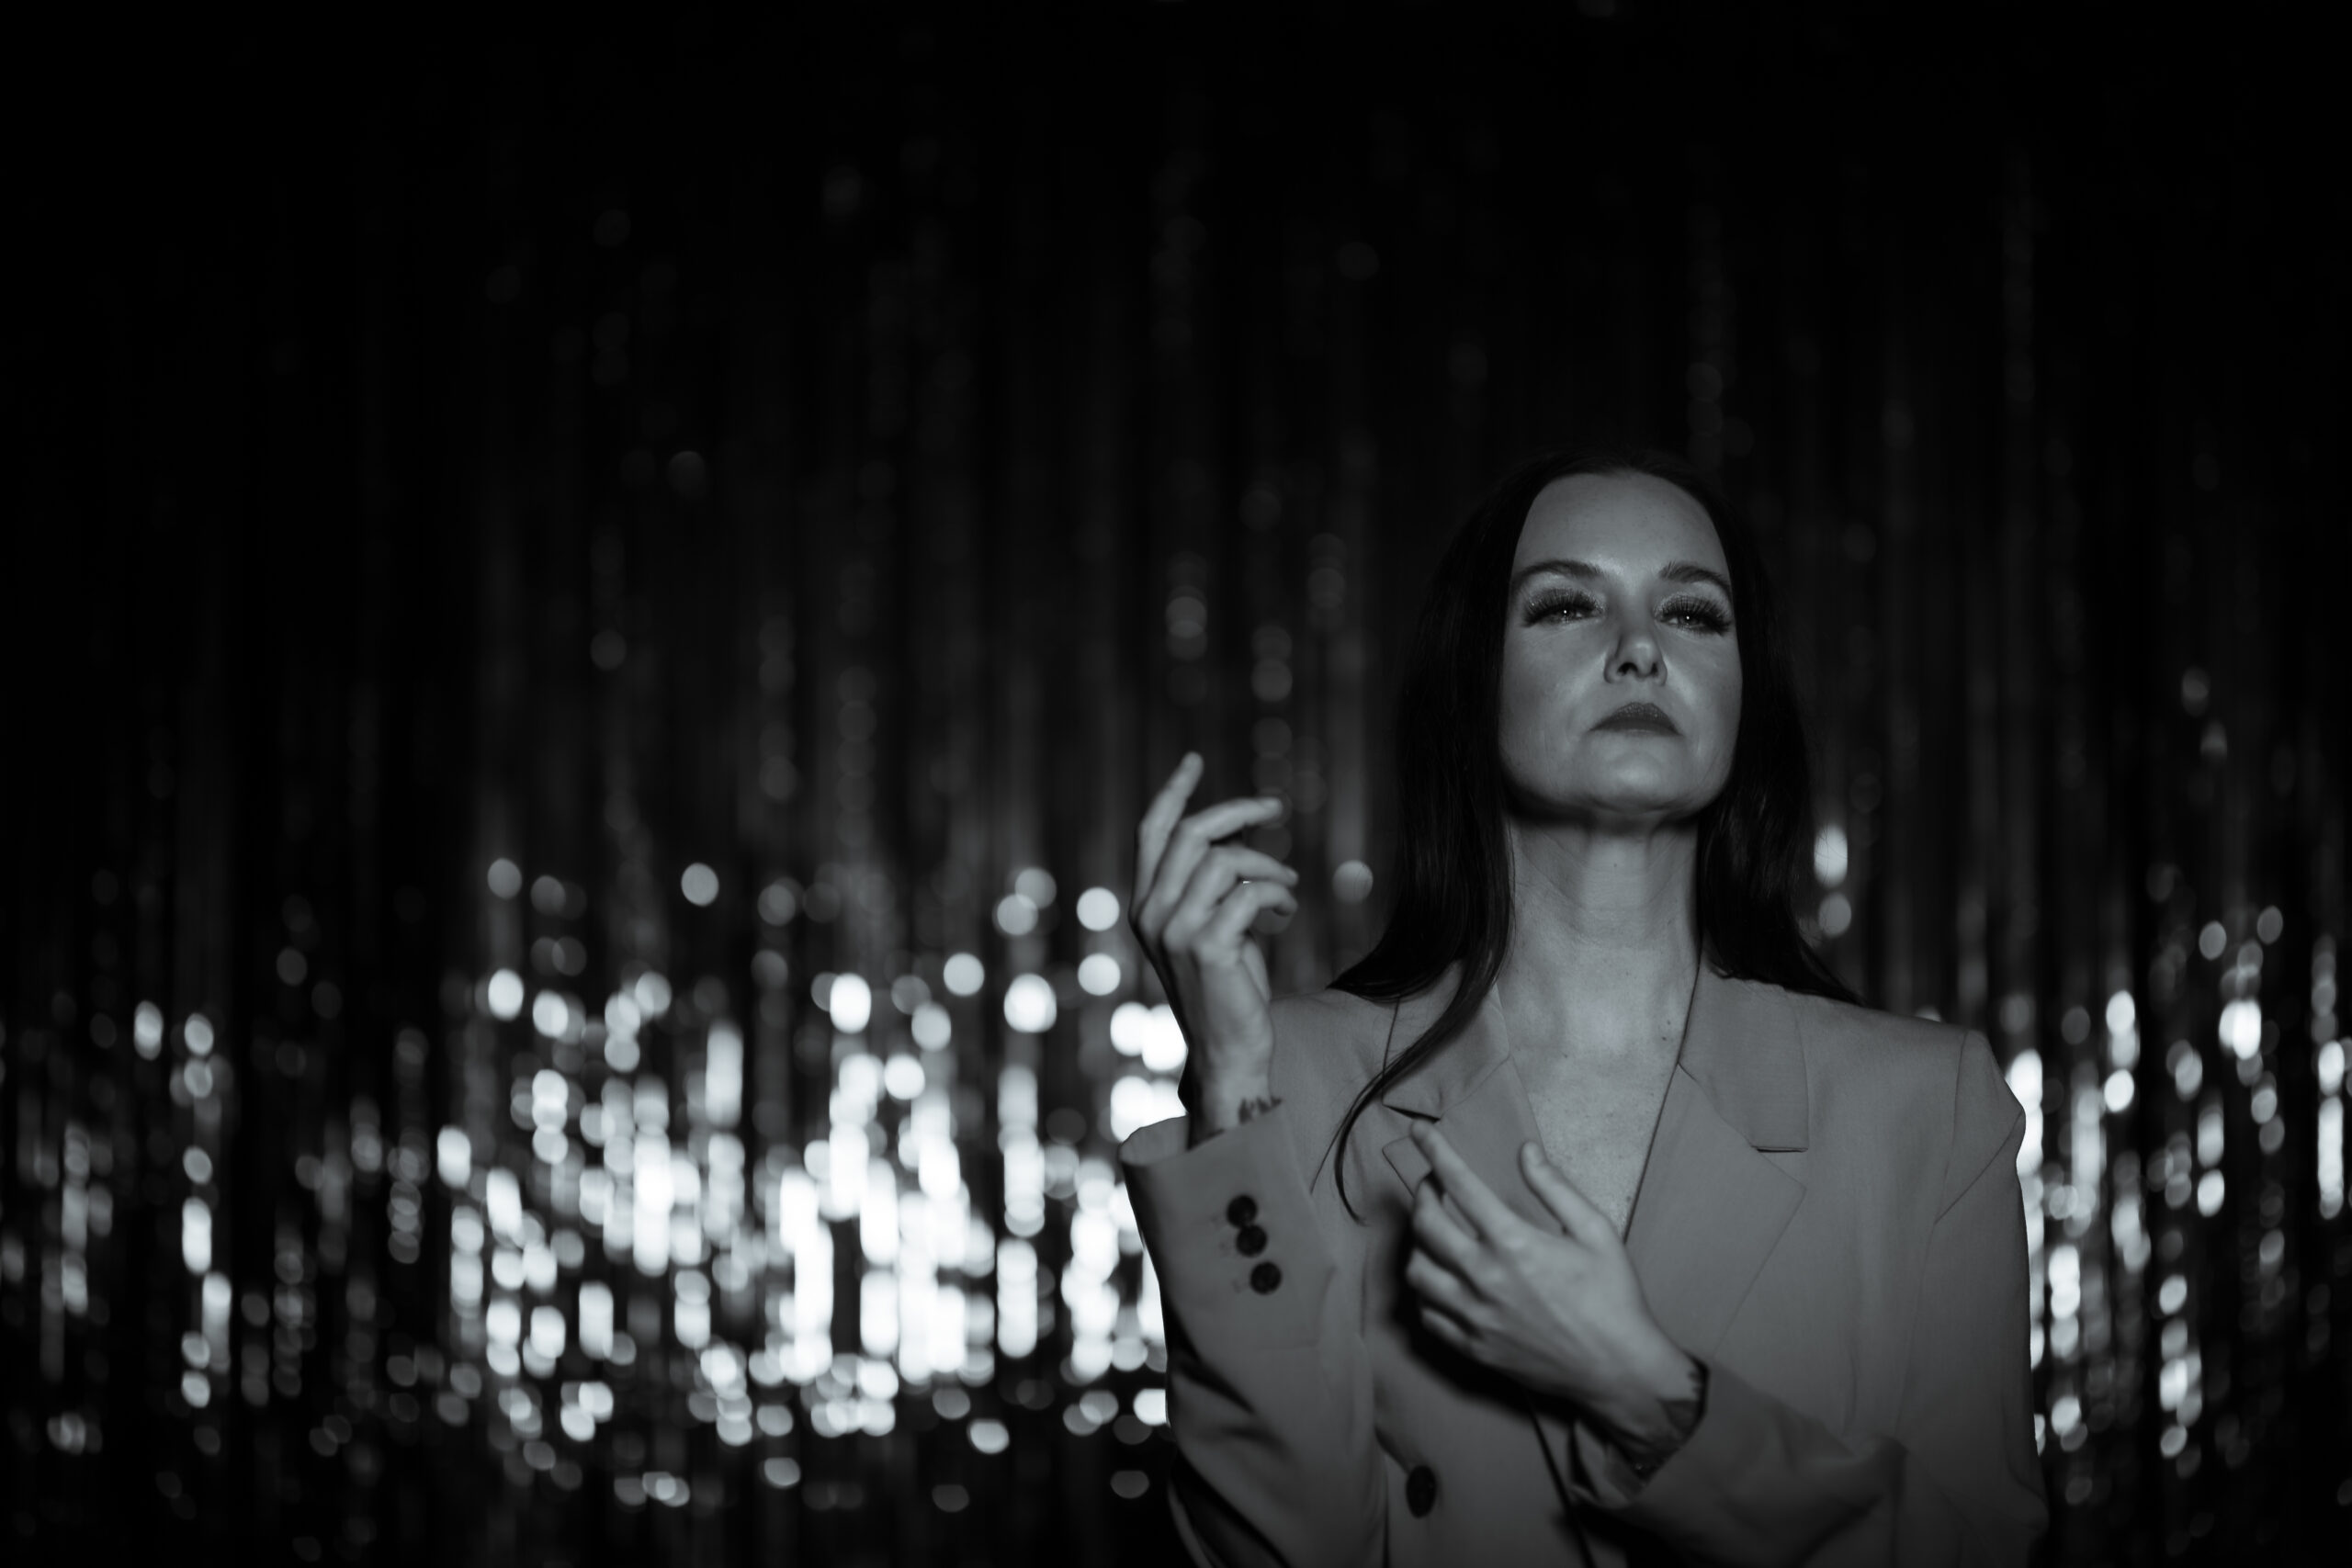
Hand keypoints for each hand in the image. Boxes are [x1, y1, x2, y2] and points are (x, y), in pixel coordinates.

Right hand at [1129, 753, 1299, 1136]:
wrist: (1229, 1051)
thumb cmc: (1228, 989)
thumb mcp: (1214, 926)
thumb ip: (1214, 885)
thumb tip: (1242, 834)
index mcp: (1144, 905)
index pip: (1152, 833)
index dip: (1174, 793)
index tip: (1195, 760)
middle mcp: (1150, 914)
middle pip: (1192, 834)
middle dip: (1240, 812)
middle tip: (1277, 807)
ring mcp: (1173, 930)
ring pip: (1225, 861)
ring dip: (1268, 866)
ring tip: (1287, 886)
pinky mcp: (1205, 947)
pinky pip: (1248, 894)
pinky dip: (1276, 895)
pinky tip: (1286, 913)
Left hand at [1404, 1124, 1698, 1454]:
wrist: (1619, 1370)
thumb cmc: (1613, 1297)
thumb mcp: (1595, 1231)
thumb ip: (1555, 1187)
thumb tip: (1526, 1151)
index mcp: (1514, 1243)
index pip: (1459, 1184)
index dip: (1434, 1151)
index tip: (1419, 1131)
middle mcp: (1485, 1278)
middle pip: (1426, 1224)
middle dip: (1423, 1194)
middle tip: (1434, 1185)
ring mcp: (1474, 1317)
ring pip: (1417, 1271)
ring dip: (1418, 1243)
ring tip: (1434, 1231)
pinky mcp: (1473, 1348)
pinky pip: (1427, 1314)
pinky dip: (1425, 1290)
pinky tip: (1440, 1278)